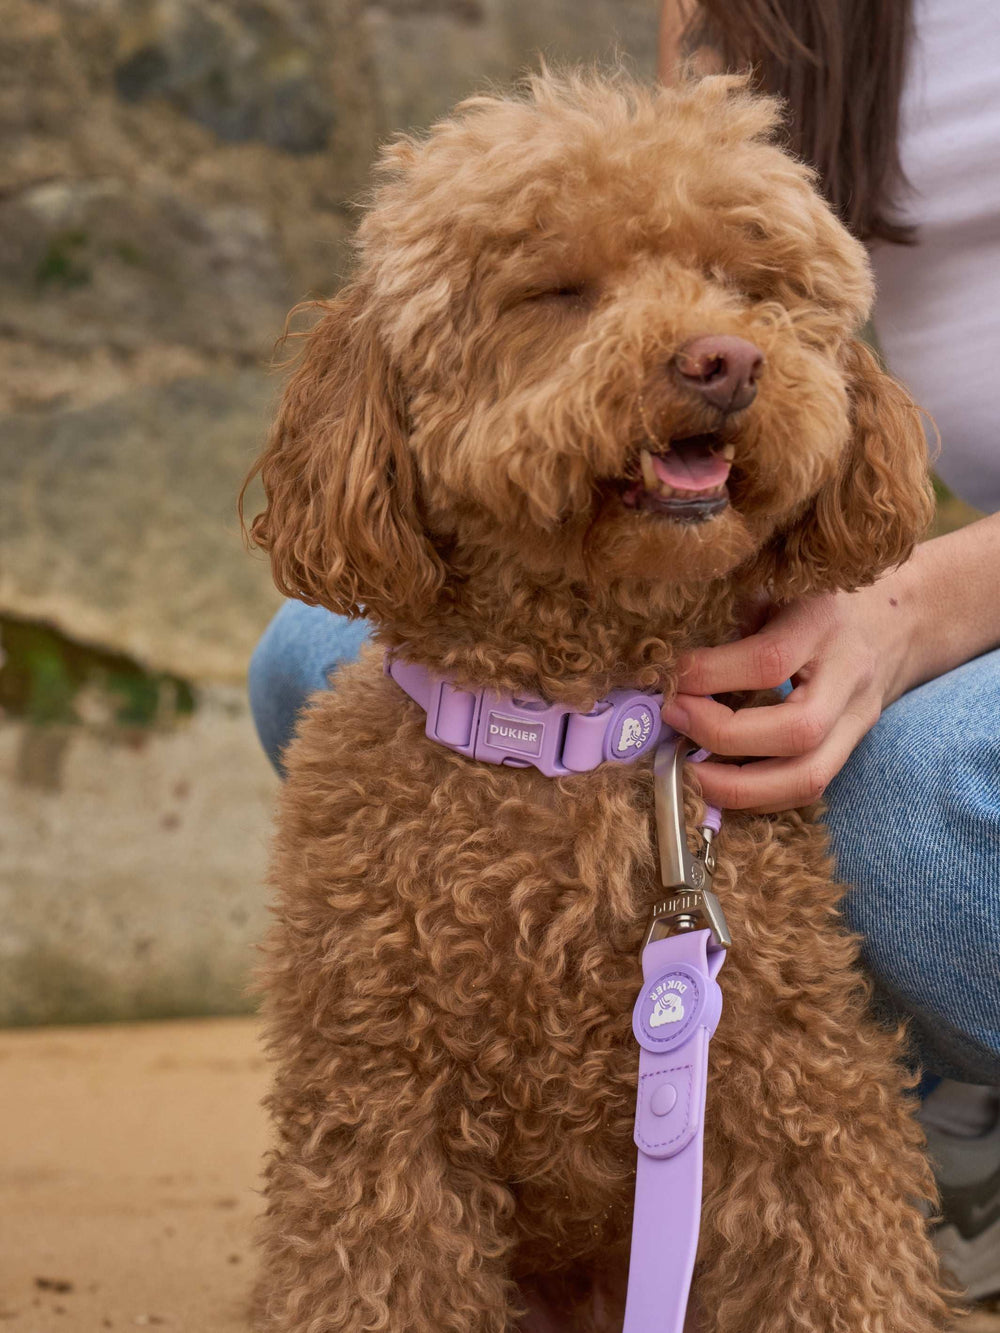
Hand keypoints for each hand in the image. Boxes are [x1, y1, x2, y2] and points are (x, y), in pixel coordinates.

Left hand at [661, 587, 916, 812]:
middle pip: (797, 732)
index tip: (672, 679)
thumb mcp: (778, 587)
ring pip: (808, 777)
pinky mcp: (851, 749)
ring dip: (738, 788)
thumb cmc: (817, 599)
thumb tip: (669, 661)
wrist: (897, 621)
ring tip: (688, 772)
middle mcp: (849, 677)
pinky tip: (718, 782)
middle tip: (673, 723)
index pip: (770, 661)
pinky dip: (757, 797)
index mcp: (824, 624)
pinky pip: (807, 789)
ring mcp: (857, 720)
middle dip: (723, 738)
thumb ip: (735, 617)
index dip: (713, 674)